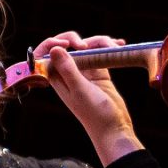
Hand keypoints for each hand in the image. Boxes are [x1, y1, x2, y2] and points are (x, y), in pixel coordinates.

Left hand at [30, 31, 143, 162]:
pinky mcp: (99, 72)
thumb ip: (68, 69)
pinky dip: (108, 47)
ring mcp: (84, 72)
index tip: (69, 44)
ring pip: (86, 48)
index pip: (47, 54)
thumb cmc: (94, 113)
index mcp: (57, 78)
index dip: (54, 43)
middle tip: (87, 46)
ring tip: (115, 46)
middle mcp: (68, 73)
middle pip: (66, 46)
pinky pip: (100, 54)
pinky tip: (119, 44)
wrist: (114, 127)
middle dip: (76, 40)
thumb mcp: (80, 90)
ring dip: (98, 42)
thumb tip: (55, 48)